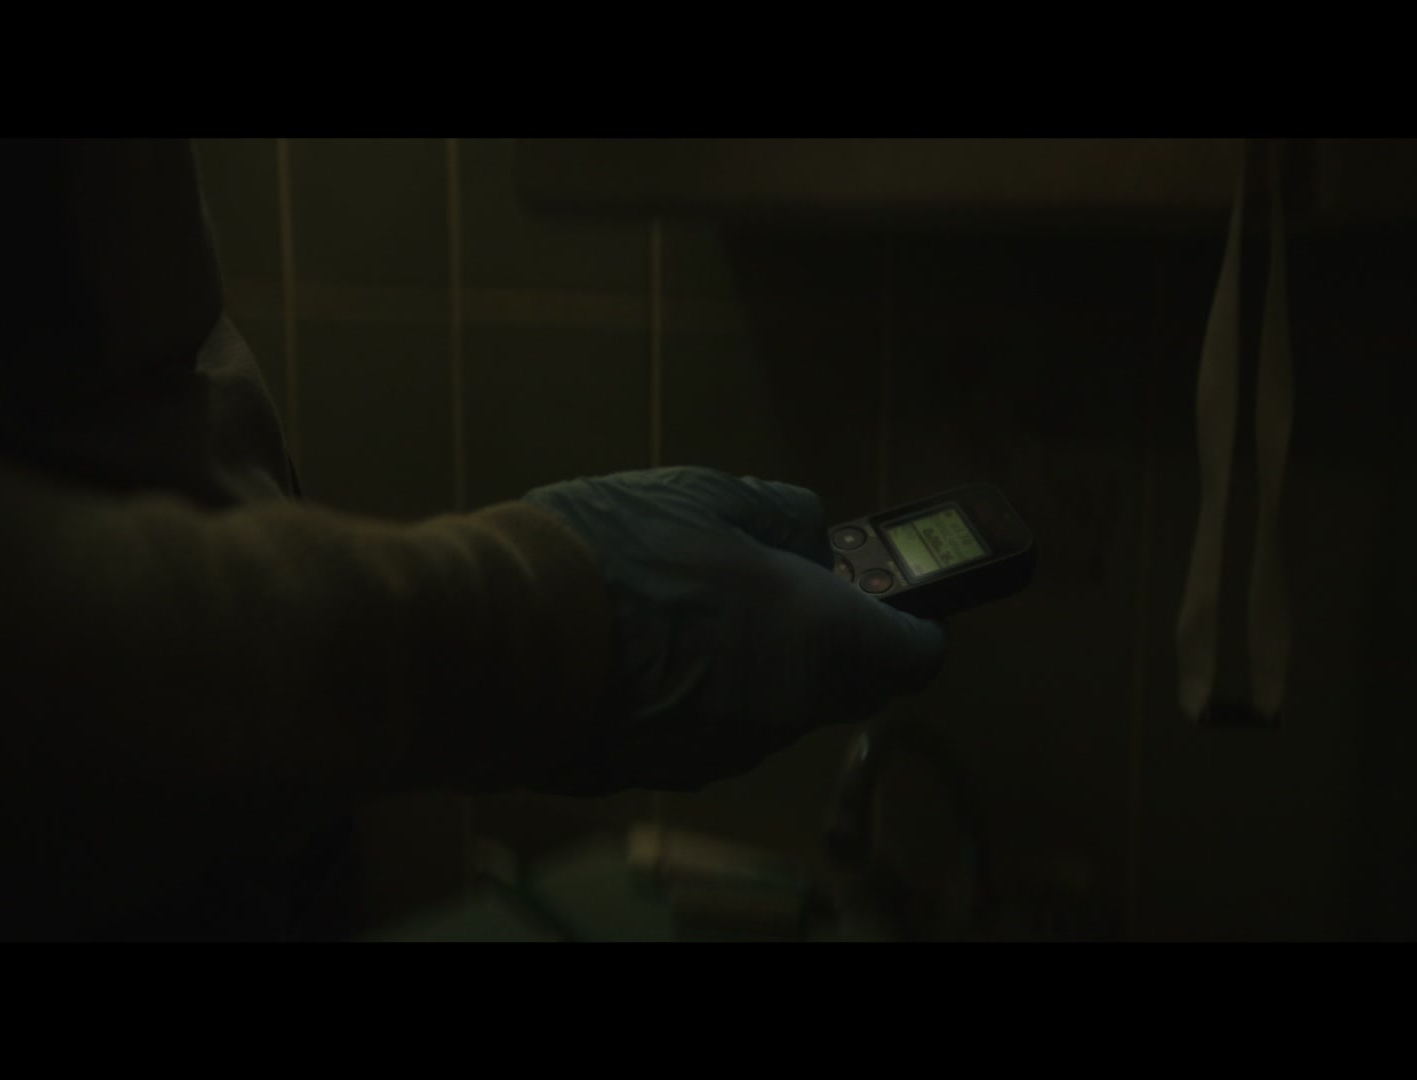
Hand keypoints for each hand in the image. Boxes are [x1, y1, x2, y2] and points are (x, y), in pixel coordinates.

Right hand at [522, 467, 944, 793]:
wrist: (498, 640)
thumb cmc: (614, 556)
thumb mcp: (709, 494)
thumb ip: (782, 517)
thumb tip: (808, 536)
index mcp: (820, 644)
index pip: (917, 655)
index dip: (907, 620)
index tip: (876, 591)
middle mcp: (785, 715)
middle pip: (841, 686)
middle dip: (822, 638)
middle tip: (768, 580)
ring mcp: (720, 753)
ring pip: (765, 707)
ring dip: (744, 663)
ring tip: (675, 603)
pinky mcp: (659, 772)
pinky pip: (697, 727)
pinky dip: (685, 693)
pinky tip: (631, 646)